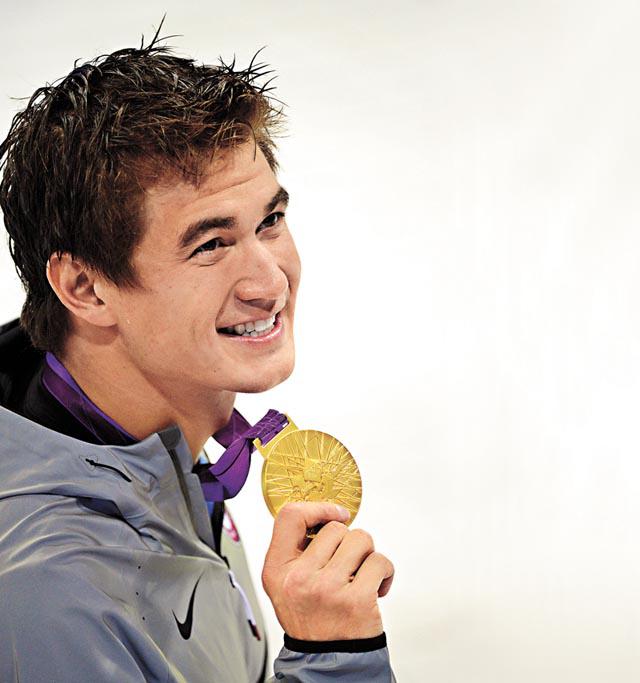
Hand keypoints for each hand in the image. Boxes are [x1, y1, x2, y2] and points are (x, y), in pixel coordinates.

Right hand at [261, 502, 393, 640]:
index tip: (335, 514)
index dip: (317, 508)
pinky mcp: (357, 599)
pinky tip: (375, 587)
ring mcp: (328, 588)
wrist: (327, 661)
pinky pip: (380, 561)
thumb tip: (326, 515)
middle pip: (335, 528)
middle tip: (346, 565)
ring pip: (361, 539)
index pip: (290, 516)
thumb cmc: (311, 617)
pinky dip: (384, 572)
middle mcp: (300, 578)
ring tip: (360, 575)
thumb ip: (296, 549)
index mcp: (277, 569)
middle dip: (348, 542)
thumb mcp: (285, 583)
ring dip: (367, 554)